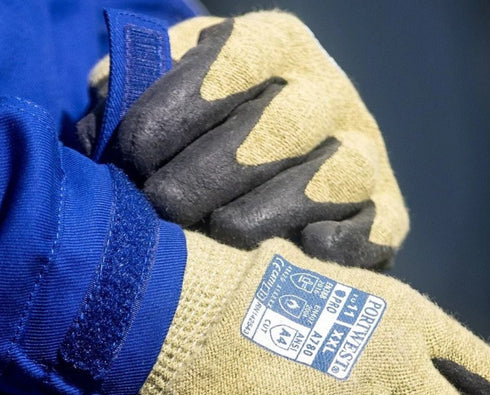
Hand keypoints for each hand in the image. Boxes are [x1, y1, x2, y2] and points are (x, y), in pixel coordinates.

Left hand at [84, 12, 408, 268]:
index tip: (131, 153)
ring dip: (272, 208)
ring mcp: (364, 153)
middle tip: (162, 205)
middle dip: (213, 169)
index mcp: (276, 46)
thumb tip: (102, 112)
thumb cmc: (196, 135)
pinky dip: (342, 245)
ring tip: (220, 233)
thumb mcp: (163, 92)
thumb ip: (129, 92)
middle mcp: (328, 92)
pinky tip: (298, 253)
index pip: (237, 59)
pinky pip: (376, 228)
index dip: (181, 104)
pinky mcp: (387, 214)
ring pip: (334, 175)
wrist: (267, 177)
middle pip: (283, 122)